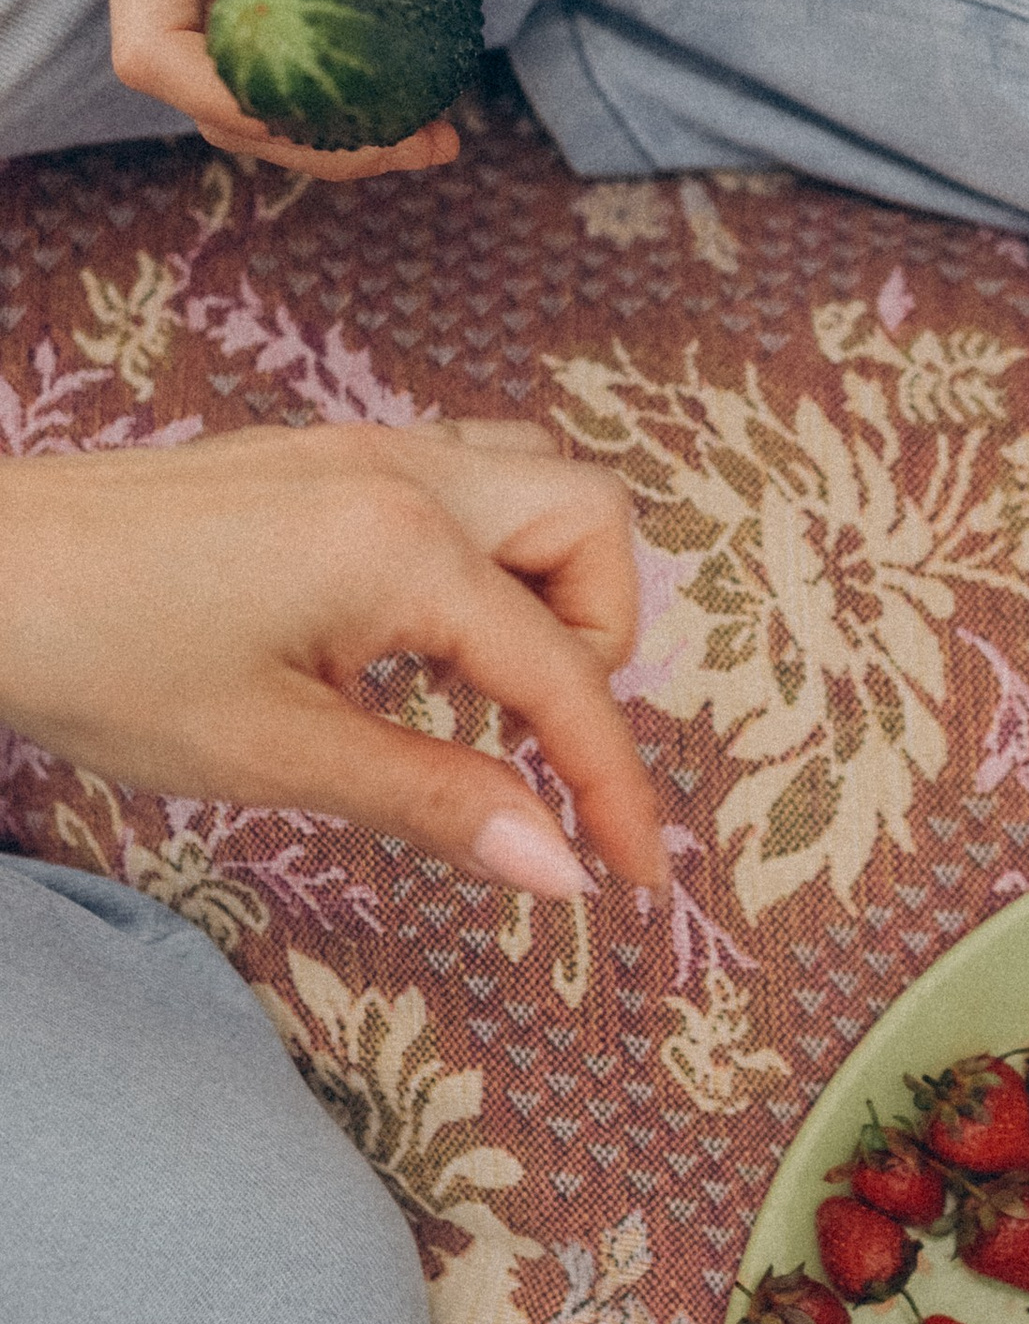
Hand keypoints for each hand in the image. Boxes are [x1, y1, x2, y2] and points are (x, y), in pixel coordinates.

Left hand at [0, 421, 665, 896]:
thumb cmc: (103, 662)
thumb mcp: (278, 755)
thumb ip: (438, 802)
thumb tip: (560, 867)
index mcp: (405, 548)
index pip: (565, 674)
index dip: (613, 784)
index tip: (630, 875)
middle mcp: (407, 473)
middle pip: (594, 524)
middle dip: (600, 638)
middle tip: (538, 739)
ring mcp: (365, 448)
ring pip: (536, 480)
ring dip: (551, 580)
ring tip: (486, 686)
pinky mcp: (324, 456)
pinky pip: (463, 479)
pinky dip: (486, 555)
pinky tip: (413, 640)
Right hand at [93, 0, 460, 181]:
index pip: (157, 56)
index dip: (231, 101)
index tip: (326, 113)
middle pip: (214, 105)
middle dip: (313, 142)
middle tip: (425, 144)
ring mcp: (199, 4)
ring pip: (250, 102)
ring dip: (336, 133)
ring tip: (435, 138)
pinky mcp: (239, 2)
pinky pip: (282, 69)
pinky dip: (339, 93)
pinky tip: (410, 97)